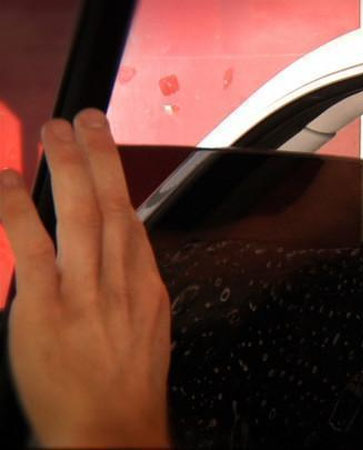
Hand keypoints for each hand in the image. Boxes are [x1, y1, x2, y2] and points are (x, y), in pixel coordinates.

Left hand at [0, 109, 170, 446]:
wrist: (111, 432)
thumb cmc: (126, 392)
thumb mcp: (144, 335)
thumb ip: (129, 295)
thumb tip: (115, 269)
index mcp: (144, 288)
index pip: (132, 223)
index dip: (119, 182)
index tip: (108, 154)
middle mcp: (119, 281)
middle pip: (113, 206)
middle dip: (101, 158)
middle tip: (88, 119)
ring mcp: (84, 292)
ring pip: (82, 215)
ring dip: (70, 167)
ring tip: (57, 131)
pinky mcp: (46, 308)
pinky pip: (33, 248)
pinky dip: (20, 209)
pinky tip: (10, 181)